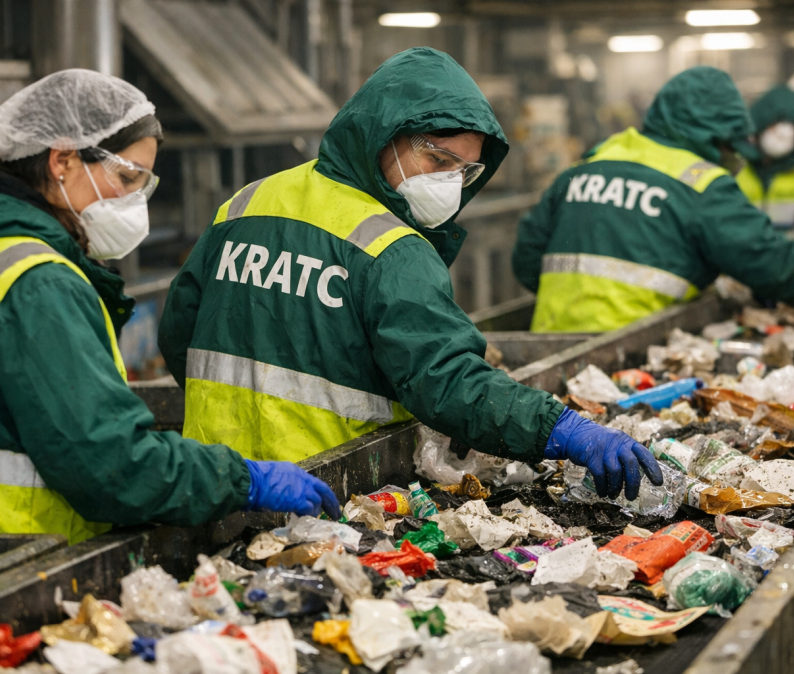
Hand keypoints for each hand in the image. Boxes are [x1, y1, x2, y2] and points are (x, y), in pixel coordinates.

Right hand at [245, 460, 340, 519]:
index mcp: (294, 471)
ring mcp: (301, 488)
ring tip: (318, 520)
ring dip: (317, 511)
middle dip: (330, 501)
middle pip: (322, 489)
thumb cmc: (254, 480)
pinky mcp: (298, 500)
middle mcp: (301, 478)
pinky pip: (310, 509)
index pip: (310, 482)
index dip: (316, 492)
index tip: (320, 500)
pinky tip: (306, 521)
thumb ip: (281, 487)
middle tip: (335, 512)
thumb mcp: (272, 479)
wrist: (251, 481)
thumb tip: (280, 498)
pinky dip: (309, 515)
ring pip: (317, 501)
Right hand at [544, 408, 662, 500]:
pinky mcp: (590, 456)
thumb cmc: (598, 443)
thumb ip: (625, 455)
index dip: (653, 469)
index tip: (658, 483)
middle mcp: (617, 444)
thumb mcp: (615, 443)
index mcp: (626, 441)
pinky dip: (602, 486)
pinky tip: (602, 492)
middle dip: (632, 483)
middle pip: (630, 464)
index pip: (644, 454)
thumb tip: (636, 477)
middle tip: (631, 496)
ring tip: (613, 495)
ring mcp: (604, 449)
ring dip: (615, 487)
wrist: (575, 433)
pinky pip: (599, 475)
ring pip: (615, 471)